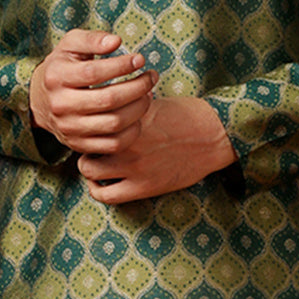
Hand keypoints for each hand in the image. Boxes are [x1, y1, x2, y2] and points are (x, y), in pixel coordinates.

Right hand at [29, 30, 157, 153]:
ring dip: (139, 108)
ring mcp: (69, 128)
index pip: (94, 73)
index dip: (122, 66)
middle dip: (138, 87)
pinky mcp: (79, 145)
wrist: (40, 100)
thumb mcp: (70, 44)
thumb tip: (116, 41)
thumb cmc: (63, 66)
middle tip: (151, 77)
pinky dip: (133, 131)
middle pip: (108, 100)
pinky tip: (138, 116)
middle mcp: (60, 105)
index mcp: (56, 77)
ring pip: (114, 123)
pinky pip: (113, 144)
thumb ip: (92, 39)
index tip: (140, 59)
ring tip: (148, 94)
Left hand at [78, 96, 235, 203]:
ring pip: (88, 170)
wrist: (214, 135)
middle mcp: (127, 140)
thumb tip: (105, 105)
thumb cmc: (185, 115)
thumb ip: (126, 108)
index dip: (86, 121)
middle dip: (84, 143)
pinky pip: (106, 195)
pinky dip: (98, 189)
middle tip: (90, 144)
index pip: (91, 119)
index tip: (89, 124)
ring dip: (89, 165)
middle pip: (84, 142)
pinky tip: (102, 183)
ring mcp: (134, 165)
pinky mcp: (143, 186)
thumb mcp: (152, 103)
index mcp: (128, 116)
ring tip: (95, 163)